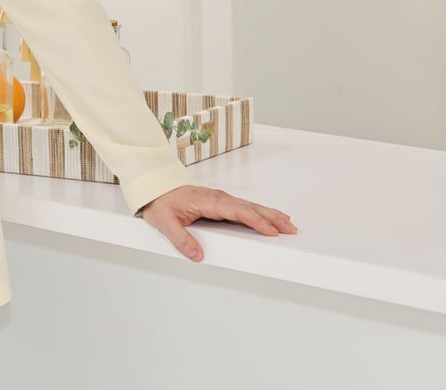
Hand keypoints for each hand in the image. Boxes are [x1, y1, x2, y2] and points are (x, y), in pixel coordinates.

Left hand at [138, 185, 296, 261]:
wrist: (154, 189)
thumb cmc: (160, 203)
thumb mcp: (164, 223)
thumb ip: (181, 239)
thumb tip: (198, 256)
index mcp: (208, 201)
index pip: (237, 211)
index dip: (255, 221)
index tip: (271, 230)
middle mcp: (218, 198)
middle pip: (250, 208)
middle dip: (271, 218)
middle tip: (291, 229)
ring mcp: (220, 200)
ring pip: (250, 207)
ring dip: (269, 215)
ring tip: (288, 224)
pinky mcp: (220, 203)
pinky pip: (244, 208)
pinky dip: (259, 213)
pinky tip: (269, 218)